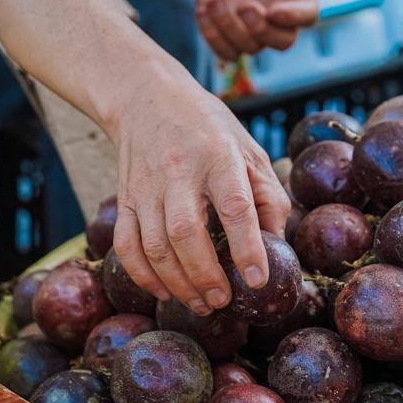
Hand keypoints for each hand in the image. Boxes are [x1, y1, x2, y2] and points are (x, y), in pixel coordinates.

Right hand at [110, 76, 290, 314]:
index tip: (257, 278)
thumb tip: (277, 245)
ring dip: (177, 283)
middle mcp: (179, 172)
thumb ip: (268, 197)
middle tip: (223, 300)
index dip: (247, 246)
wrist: (147, 98)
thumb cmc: (210, 130)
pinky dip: (143, 275)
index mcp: (219, 157)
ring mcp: (146, 187)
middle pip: (186, 232)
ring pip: (154, 245)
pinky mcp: (124, 199)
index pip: (234, 206)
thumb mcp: (251, 151)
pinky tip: (165, 292)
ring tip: (202, 303)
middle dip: (205, 275)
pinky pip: (126, 245)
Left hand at [190, 0, 317, 59]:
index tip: (273, 11)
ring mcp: (256, 31)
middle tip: (244, 5)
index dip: (294, 18)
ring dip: (229, 27)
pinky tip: (202, 9)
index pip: (308, 15)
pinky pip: (226, 53)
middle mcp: (281, 18)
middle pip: (283, 42)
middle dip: (261, 29)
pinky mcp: (231, 37)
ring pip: (251, 48)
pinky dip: (212, 37)